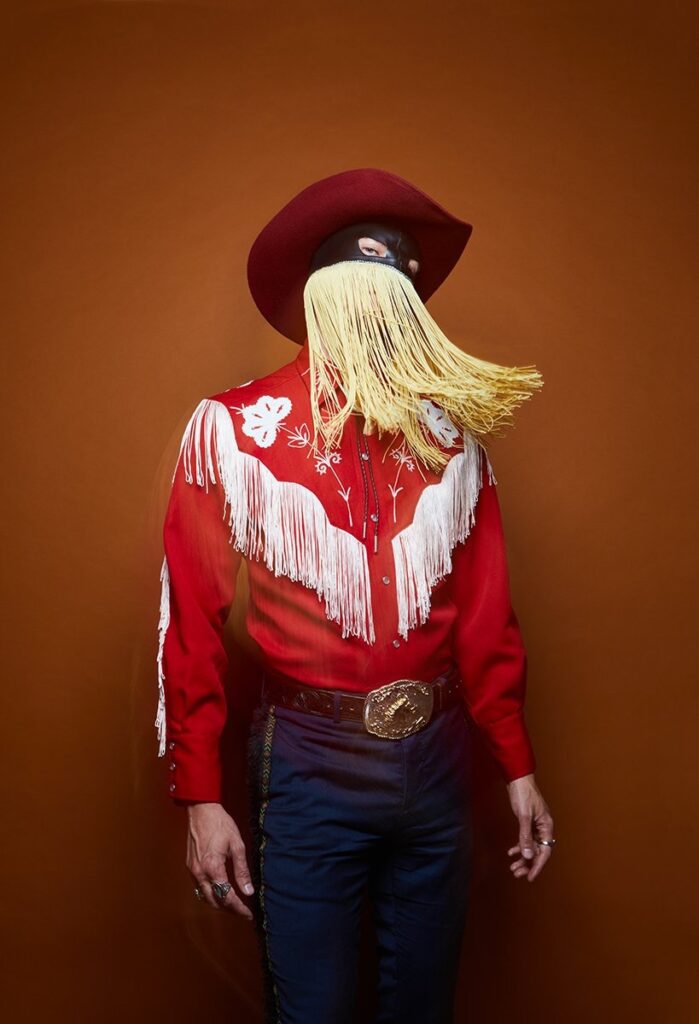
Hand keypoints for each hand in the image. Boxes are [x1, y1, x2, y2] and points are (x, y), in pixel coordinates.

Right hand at [186, 802, 254, 917]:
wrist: (201, 811)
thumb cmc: (221, 825)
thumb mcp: (237, 845)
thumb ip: (242, 870)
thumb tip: (248, 891)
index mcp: (213, 868)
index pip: (226, 897)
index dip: (238, 908)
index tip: (248, 914)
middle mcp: (200, 873)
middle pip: (214, 901)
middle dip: (229, 909)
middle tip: (243, 911)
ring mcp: (193, 871)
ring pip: (205, 896)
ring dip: (219, 903)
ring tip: (234, 904)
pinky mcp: (190, 866)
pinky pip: (200, 887)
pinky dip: (211, 894)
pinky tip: (220, 891)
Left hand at [505, 774, 554, 882]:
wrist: (518, 779)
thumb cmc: (524, 794)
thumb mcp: (524, 816)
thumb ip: (525, 836)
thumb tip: (527, 855)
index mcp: (547, 827)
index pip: (545, 851)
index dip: (538, 865)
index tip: (530, 877)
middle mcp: (543, 828)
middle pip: (538, 851)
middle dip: (528, 863)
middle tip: (517, 873)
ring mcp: (535, 826)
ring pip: (531, 847)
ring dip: (522, 857)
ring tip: (512, 867)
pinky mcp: (527, 823)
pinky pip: (525, 839)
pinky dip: (519, 846)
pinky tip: (511, 852)